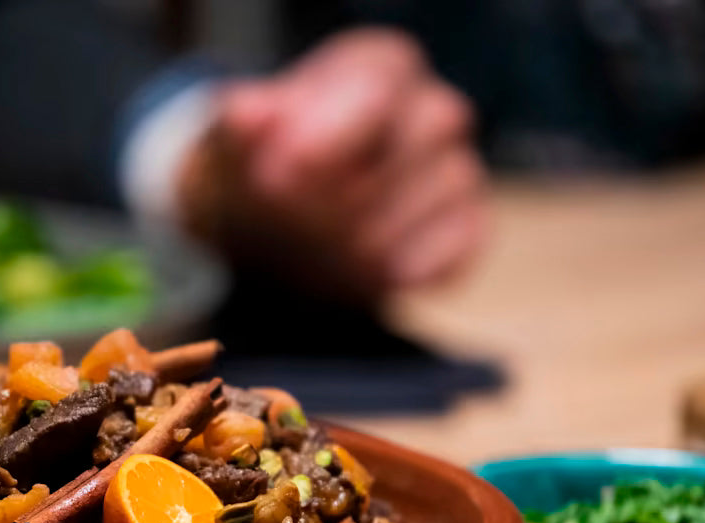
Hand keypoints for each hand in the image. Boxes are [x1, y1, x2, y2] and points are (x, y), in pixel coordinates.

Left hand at [177, 28, 486, 301]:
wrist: (280, 227)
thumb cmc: (266, 166)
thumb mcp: (240, 143)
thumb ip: (244, 124)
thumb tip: (247, 114)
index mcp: (378, 68)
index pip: (376, 89)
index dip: (327, 134)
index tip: (275, 176)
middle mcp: (429, 110)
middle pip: (424, 132)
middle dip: (351, 185)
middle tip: (292, 218)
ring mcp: (455, 169)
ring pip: (445, 189)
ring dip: (374, 231)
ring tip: (320, 249)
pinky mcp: (464, 229)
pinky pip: (459, 246)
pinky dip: (413, 266)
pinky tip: (369, 273)